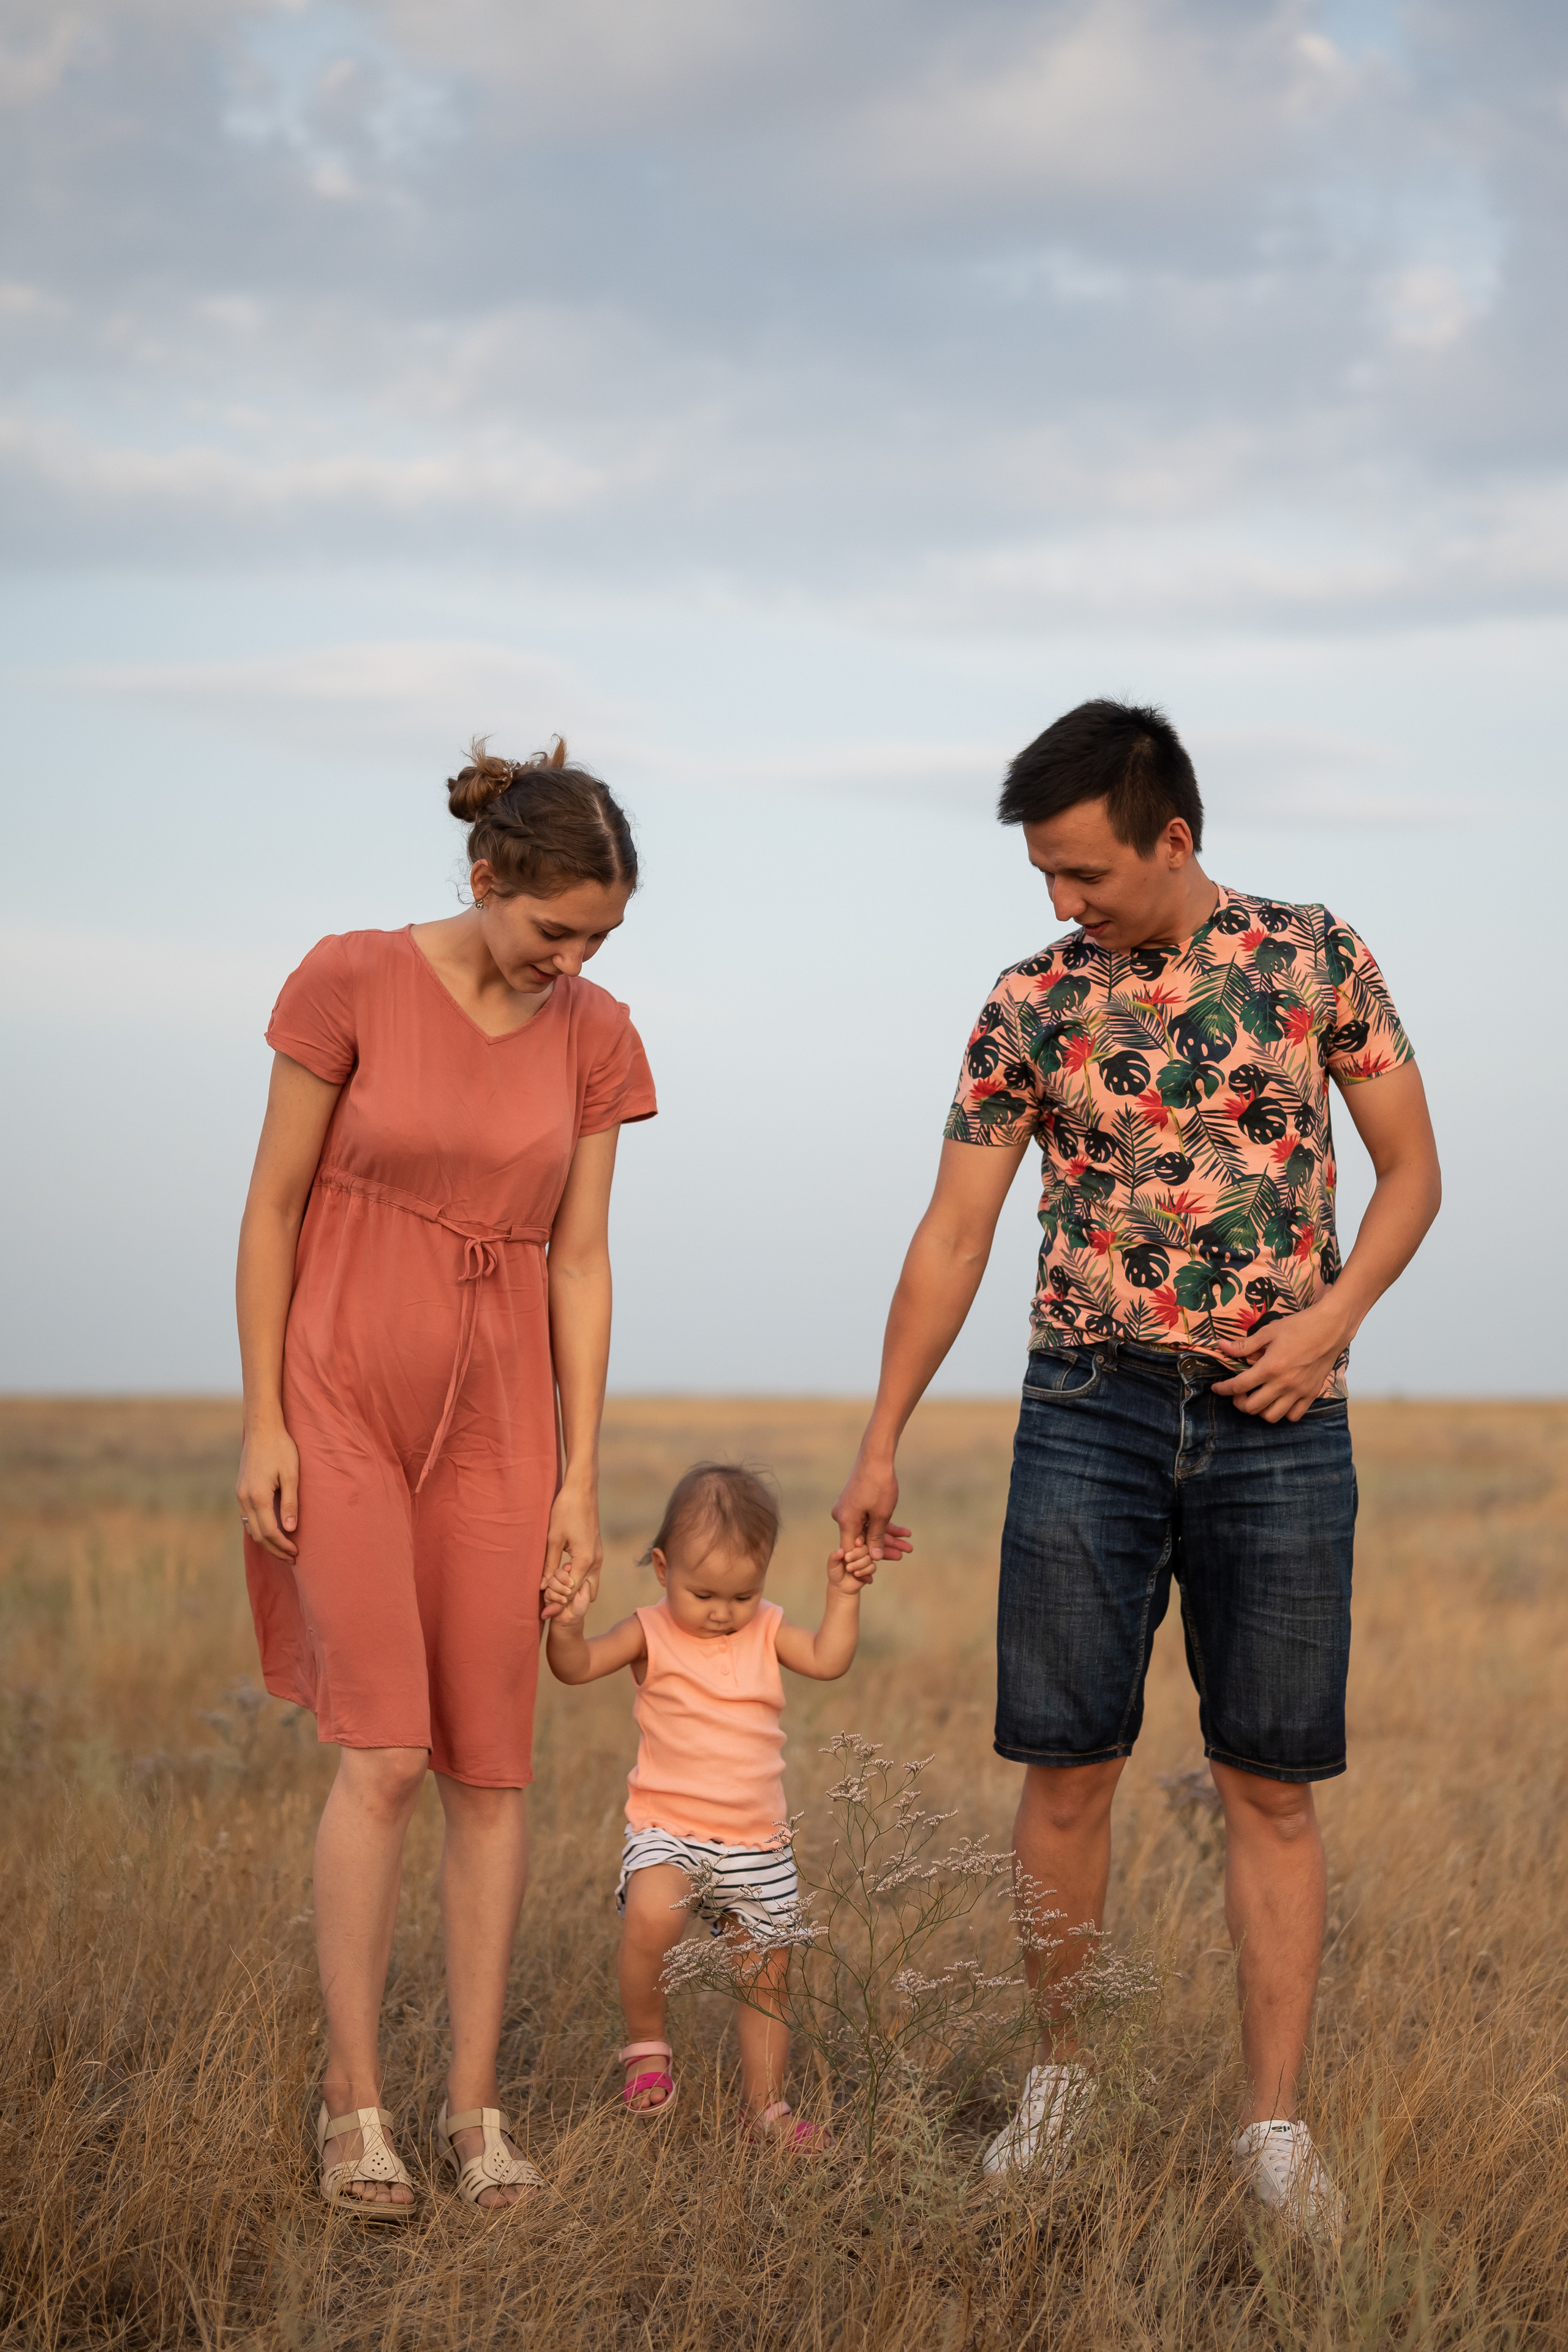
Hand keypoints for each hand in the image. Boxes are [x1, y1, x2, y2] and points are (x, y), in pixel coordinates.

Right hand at [236, 1420, 299, 1560]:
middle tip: (292, 1557)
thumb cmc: (281, 1449)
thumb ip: (290, 1503)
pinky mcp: (240, 1490)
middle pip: (258, 1535)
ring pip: (250, 1528)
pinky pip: (246, 1518)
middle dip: (275, 1549)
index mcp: (258, 1497)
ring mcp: (240, 1495)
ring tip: (283, 1548)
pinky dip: (258, 1529)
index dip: (283, 1546)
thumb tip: (291, 1530)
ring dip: (266, 1541)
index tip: (296, 1553)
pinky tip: (271, 1530)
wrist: (262, 1429)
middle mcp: (245, 1499)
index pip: (270, 1532)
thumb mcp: (291, 1475)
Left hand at [540, 1479, 601, 1618]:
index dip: (556, 1600)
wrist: (582, 1489)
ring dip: (573, 1588)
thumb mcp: (552, 1539)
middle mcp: (596, 1561)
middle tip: (549, 1594)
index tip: (542, 1603)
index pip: (571, 1593)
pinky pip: (590, 1573)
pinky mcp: (596, 1550)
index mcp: (585, 1560)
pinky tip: (561, 1570)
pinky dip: (577, 1578)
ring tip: (554, 1582)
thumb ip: (548, 1565)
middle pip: (585, 1595)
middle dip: (568, 1599)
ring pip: (589, 1585)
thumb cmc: (566, 1510)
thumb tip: (542, 1586)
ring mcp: (598, 1556)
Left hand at [828, 1541, 875, 1589]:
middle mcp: (860, 1552)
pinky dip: (864, 1571)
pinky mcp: (869, 1569)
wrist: (841, 1587)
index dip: (859, 1540)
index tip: (856, 1544)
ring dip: (859, 1564)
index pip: (859, 1538)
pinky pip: (872, 1568)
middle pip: (865, 1548)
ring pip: (869, 1558)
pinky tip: (856, 1575)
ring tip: (849, 1569)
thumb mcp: (832, 1564)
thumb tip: (841, 1550)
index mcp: (851, 1546)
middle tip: (847, 1560)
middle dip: (857, 1554)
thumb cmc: (836, 1572)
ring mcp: (866, 1560)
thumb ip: (834, 1556)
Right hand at [832, 1453, 912, 1564]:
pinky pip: (868, 1519)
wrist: (876, 1456)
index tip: (878, 1573)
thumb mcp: (881, 1515)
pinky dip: (882, 1524)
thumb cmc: (878, 1485)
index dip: (865, 1563)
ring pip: (868, 1529)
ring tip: (908, 1545)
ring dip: (887, 1536)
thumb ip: (876, 1538)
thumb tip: (875, 1557)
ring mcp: (848, 1509)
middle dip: (884, 1548)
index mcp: (845, 1522)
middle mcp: (842, 1516)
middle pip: (862, 1540)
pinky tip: (902, 1531)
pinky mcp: (855, 1502)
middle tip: (904, 1554)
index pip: (852, 1551)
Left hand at [1213, 1303, 1347, 1422]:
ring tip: (1257, 1397)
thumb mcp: (1268, 1332)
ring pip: (1272, 1416)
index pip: (1239, 1386)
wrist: (1330, 1329)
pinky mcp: (1311, 1394)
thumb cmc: (1298, 1327)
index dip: (1223, 1389)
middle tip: (1239, 1391)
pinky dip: (1282, 1412)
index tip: (1217, 1388)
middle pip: (1252, 1407)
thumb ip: (1244, 1345)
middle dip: (1239, 1402)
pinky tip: (1278, 1400)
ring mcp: (1299, 1392)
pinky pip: (1293, 1415)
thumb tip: (1222, 1347)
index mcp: (1270, 1368)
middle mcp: (1283, 1384)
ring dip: (1259, 1410)